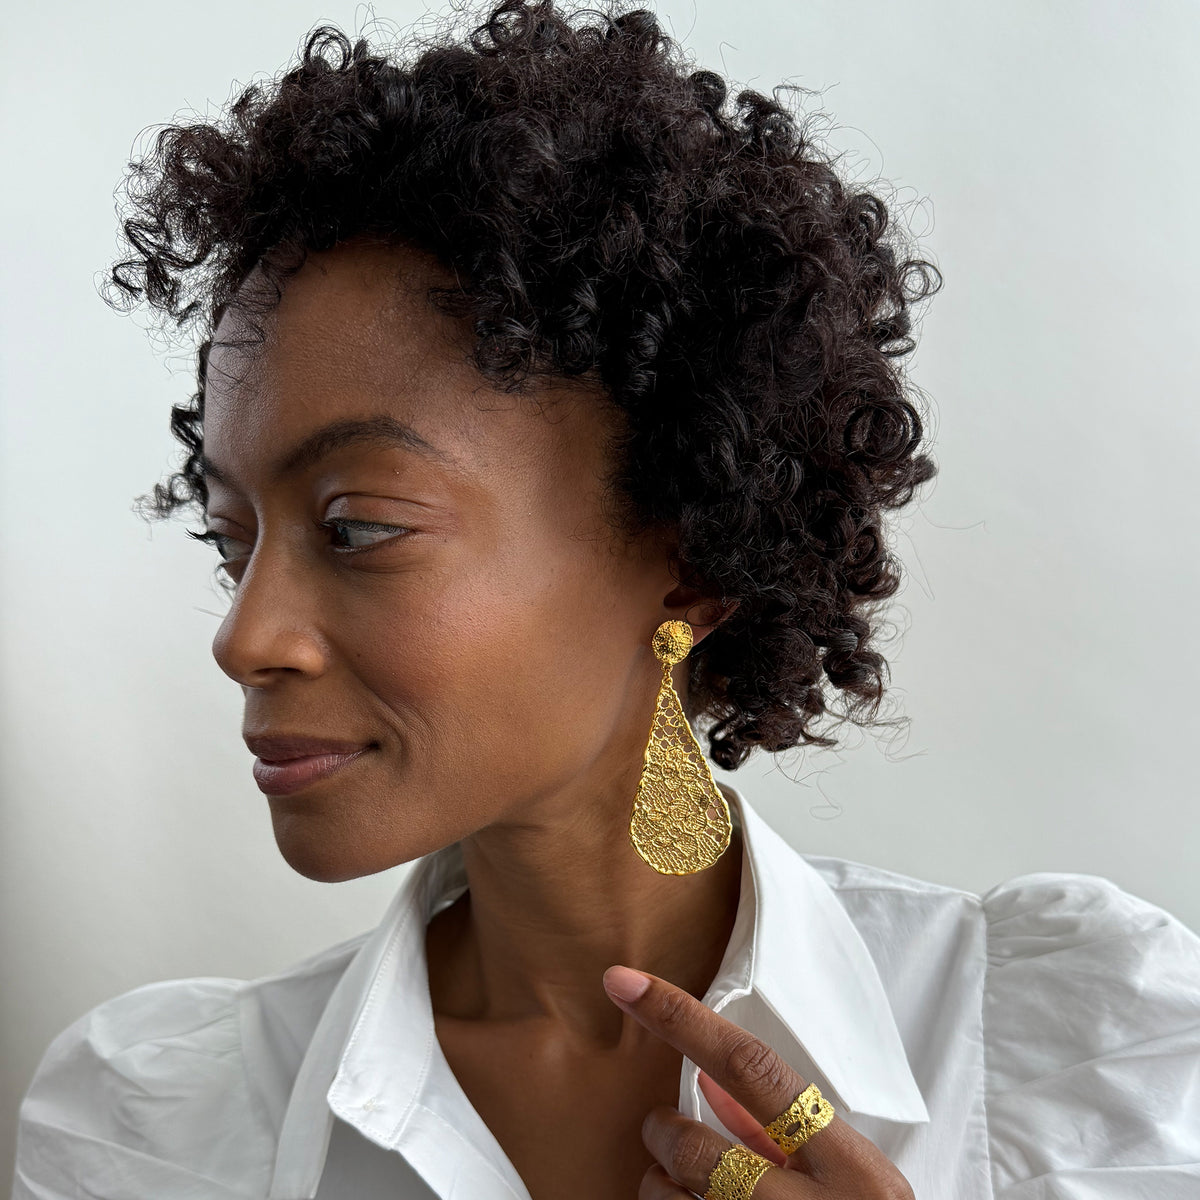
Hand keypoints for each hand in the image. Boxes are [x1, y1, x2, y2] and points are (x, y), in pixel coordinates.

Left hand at [602, 964, 916, 1198]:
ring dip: (657, 1189)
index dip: (682, 1019)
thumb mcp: (849, 1188)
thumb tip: (709, 1072)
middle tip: (662, 1133)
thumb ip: (781, 1131)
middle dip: (662, 1133)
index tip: (624, 984)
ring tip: (675, 1188)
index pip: (755, 1069)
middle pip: (697, 1149)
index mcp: (853, 1174)